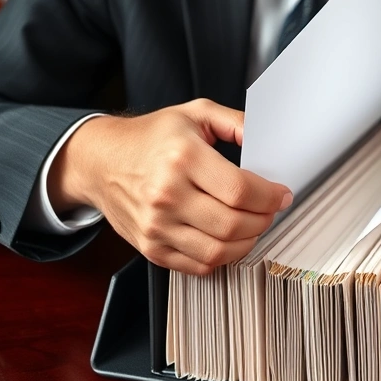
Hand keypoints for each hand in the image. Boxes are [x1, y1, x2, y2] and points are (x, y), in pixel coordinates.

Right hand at [48, 98, 292, 274]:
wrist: (100, 161)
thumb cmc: (149, 138)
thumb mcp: (194, 114)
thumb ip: (236, 122)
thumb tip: (269, 137)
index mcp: (182, 158)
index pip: (240, 191)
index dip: (270, 197)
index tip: (281, 195)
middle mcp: (167, 194)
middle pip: (233, 225)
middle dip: (263, 220)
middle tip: (269, 211)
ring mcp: (157, 225)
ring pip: (219, 252)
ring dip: (247, 243)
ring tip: (252, 226)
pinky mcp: (151, 247)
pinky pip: (198, 265)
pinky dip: (221, 258)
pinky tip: (226, 240)